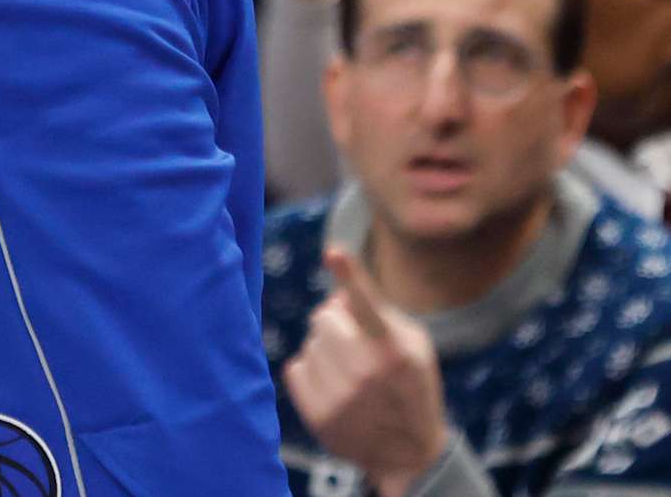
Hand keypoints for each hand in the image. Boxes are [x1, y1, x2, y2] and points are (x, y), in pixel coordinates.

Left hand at [284, 246, 447, 496]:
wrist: (410, 456)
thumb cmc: (412, 385)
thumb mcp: (414, 344)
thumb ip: (378, 308)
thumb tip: (336, 294)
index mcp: (395, 350)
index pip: (368, 304)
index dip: (350, 275)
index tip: (334, 253)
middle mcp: (366, 374)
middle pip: (323, 316)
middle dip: (337, 323)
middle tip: (358, 346)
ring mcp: (340, 399)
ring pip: (310, 343)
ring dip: (325, 351)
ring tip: (351, 375)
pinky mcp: (318, 417)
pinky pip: (294, 368)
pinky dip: (311, 373)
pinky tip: (334, 390)